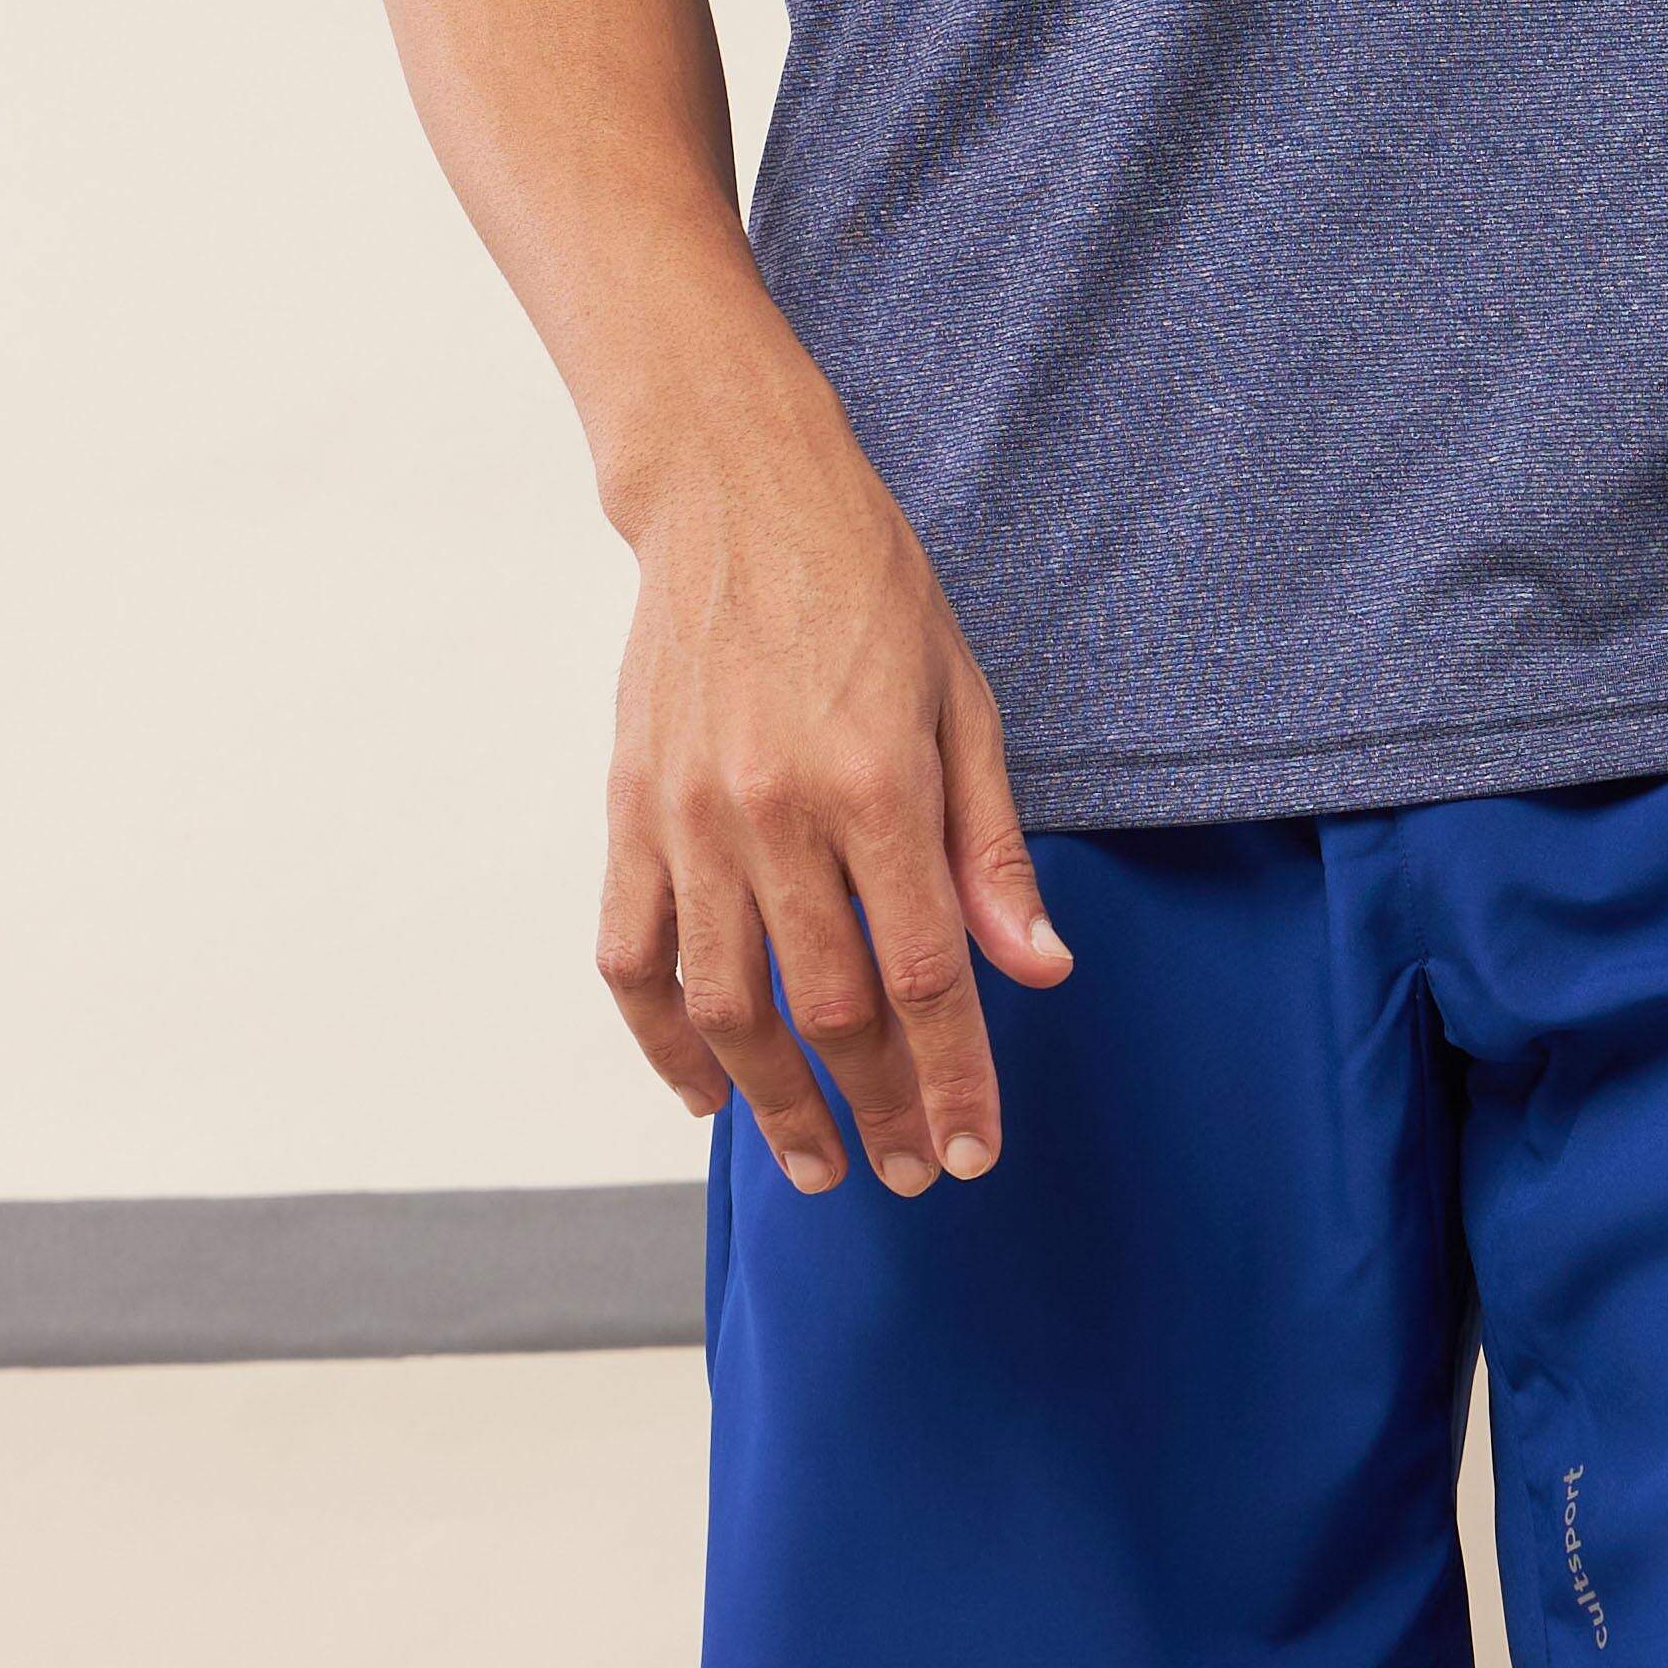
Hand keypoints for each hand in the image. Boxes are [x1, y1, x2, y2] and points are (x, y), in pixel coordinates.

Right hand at [596, 385, 1074, 1196]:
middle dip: (878, 1109)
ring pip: (725, 1007)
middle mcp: (778, 812)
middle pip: (829, 1009)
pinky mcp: (629, 811)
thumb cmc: (870, 591)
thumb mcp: (966, 701)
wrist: (738, 496)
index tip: (975, 1149)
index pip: (926, 974)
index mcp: (879, 783)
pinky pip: (632, 957)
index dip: (954, 1078)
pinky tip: (707, 1093)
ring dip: (775, 1105)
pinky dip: (663, 1042)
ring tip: (819, 1163)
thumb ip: (992, 848)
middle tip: (913, 1171)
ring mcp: (690, 817)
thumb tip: (1039, 969)